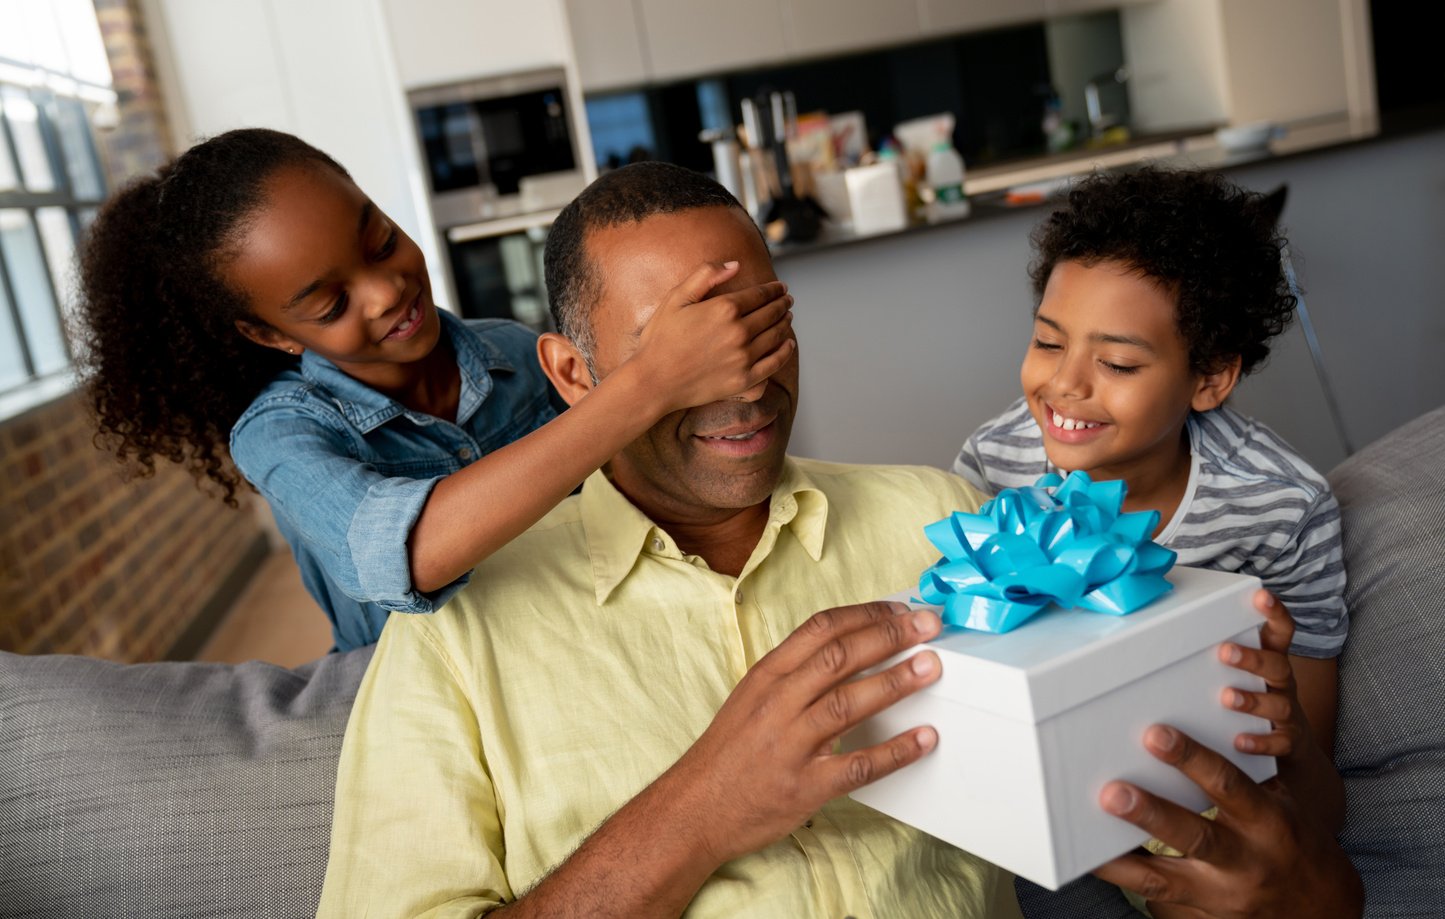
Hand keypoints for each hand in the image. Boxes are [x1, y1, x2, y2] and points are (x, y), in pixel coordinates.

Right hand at [631, 260, 794, 412]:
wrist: (654, 381)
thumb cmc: (661, 338)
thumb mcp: (676, 298)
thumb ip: (706, 275)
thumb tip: (735, 265)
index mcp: (724, 309)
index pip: (760, 294)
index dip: (774, 289)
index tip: (781, 287)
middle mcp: (739, 332)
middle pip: (771, 314)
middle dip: (782, 304)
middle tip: (787, 300)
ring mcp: (743, 358)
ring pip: (776, 336)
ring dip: (785, 323)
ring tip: (788, 317)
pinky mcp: (744, 380)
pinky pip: (774, 364)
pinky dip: (785, 352)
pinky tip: (788, 344)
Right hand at [665, 601, 941, 865]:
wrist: (694, 810)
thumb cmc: (728, 753)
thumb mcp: (752, 698)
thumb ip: (795, 675)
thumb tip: (847, 650)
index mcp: (766, 675)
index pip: (820, 629)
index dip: (864, 614)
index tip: (899, 609)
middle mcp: (778, 703)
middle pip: (839, 657)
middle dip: (889, 636)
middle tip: (928, 626)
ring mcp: (791, 745)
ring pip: (849, 703)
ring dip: (895, 682)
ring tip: (931, 667)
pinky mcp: (806, 786)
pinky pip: (858, 766)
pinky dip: (895, 752)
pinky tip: (923, 739)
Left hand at [1093, 725, 1362, 918]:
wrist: (1321, 907)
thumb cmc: (1289, 837)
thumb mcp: (1279, 803)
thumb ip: (1239, 773)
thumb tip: (1177, 733)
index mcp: (1268, 819)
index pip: (1228, 784)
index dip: (1192, 760)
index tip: (1155, 734)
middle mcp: (1248, 858)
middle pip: (1196, 835)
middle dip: (1152, 814)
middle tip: (1112, 790)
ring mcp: (1225, 892)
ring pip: (1167, 879)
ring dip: (1123, 859)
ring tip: (1085, 832)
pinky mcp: (1206, 912)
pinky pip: (1158, 896)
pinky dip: (1125, 877)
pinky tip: (1093, 859)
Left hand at [1218, 590, 1308, 760]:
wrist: (1292, 754)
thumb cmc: (1254, 703)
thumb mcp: (1243, 674)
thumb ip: (1217, 655)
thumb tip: (1171, 632)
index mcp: (1270, 663)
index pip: (1279, 633)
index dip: (1274, 613)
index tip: (1261, 596)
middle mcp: (1282, 685)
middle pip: (1278, 666)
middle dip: (1253, 658)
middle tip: (1225, 652)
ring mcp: (1288, 714)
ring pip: (1279, 704)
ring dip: (1253, 700)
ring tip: (1227, 697)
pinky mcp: (1289, 743)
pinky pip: (1280, 742)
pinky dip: (1260, 742)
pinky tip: (1240, 741)